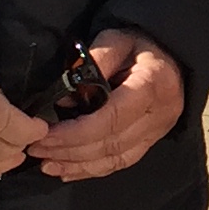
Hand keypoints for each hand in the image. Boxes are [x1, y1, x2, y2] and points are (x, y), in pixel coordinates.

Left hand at [27, 27, 186, 182]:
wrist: (173, 56)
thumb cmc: (141, 44)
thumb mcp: (117, 39)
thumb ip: (93, 64)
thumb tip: (64, 99)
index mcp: (153, 85)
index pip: (112, 118)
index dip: (76, 132)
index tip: (45, 135)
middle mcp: (159, 114)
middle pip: (111, 143)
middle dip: (70, 150)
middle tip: (36, 150)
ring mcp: (157, 132)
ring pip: (114, 159)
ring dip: (77, 165)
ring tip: (46, 164)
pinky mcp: (150, 142)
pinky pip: (120, 163)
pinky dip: (92, 170)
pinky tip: (67, 170)